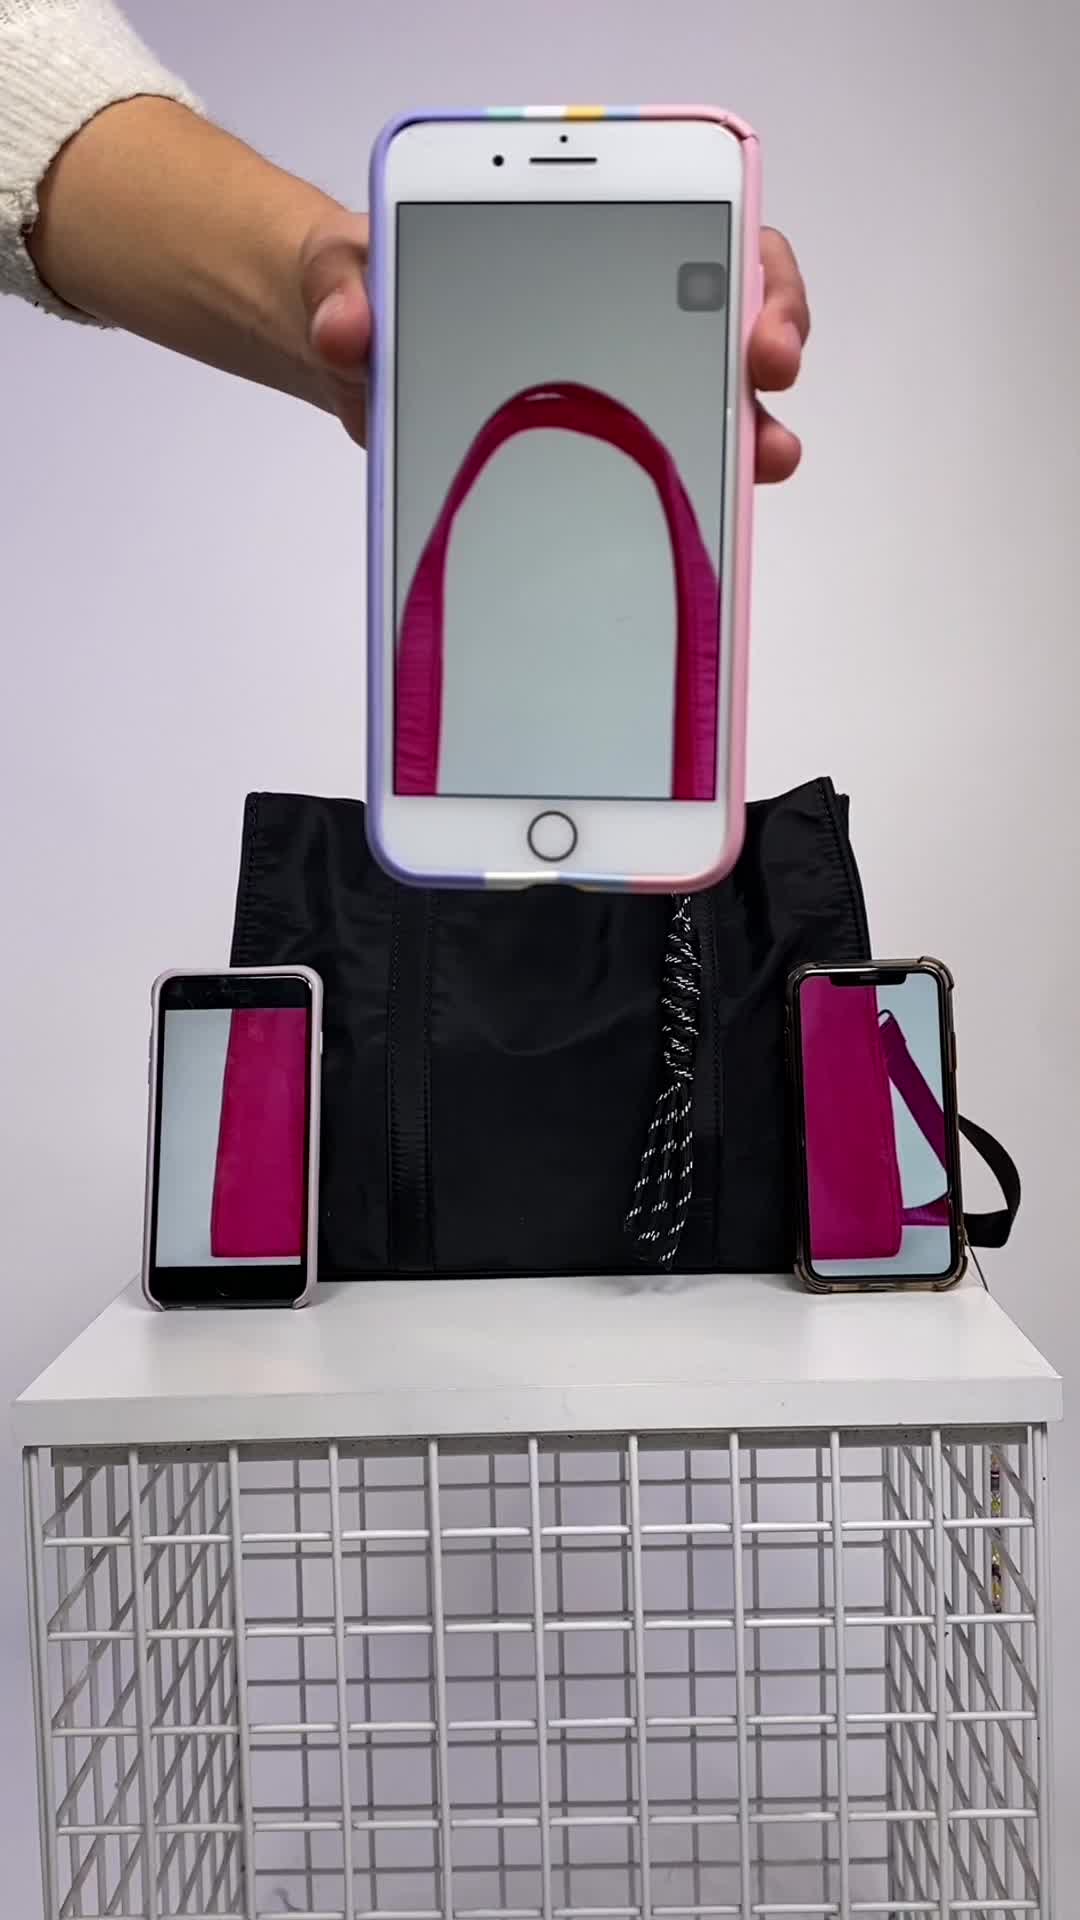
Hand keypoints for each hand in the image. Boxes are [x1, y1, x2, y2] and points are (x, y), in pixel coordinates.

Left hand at [300, 213, 810, 482]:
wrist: (346, 353)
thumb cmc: (366, 291)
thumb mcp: (341, 275)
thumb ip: (340, 288)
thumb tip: (346, 326)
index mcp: (578, 234)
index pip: (705, 221)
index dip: (749, 266)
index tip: (752, 306)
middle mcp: (621, 303)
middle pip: (734, 312)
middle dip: (768, 341)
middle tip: (766, 375)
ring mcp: (616, 379)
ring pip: (711, 399)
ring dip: (748, 434)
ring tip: (758, 465)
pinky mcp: (592, 450)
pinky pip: (656, 470)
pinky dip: (686, 497)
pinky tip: (696, 525)